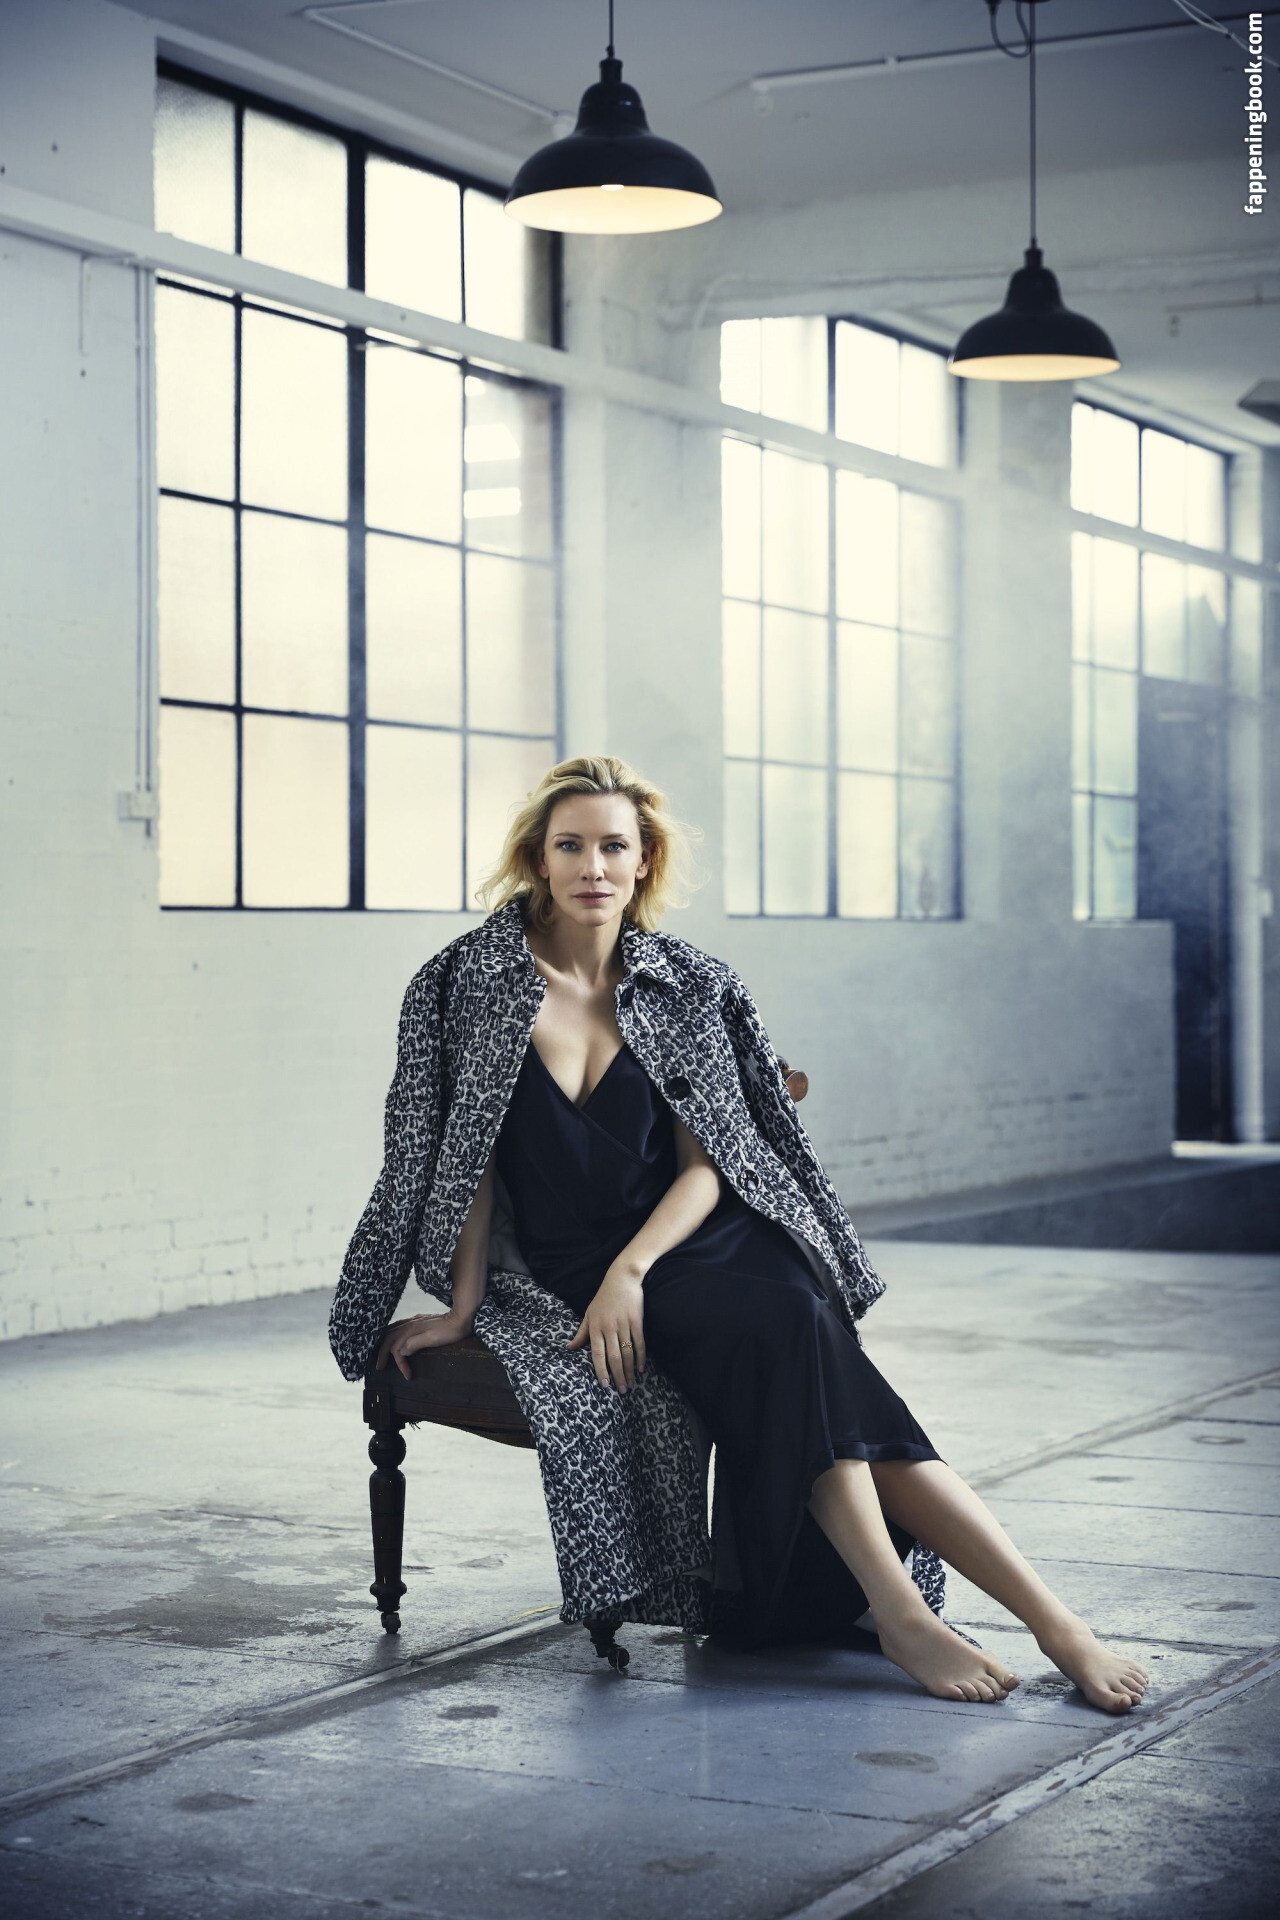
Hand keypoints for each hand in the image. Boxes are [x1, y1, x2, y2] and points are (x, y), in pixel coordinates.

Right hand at [375, 1310, 472, 1379]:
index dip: (399, 1363)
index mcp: (412, 1328)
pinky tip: (394, 1340)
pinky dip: (392, 1336)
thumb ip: (414, 1343)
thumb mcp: (433, 1339)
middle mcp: (410, 1323)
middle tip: (379, 1367)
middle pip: (389, 1337)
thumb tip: (399, 1351)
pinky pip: (399, 1328)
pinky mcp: (419, 1321)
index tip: (407, 1375)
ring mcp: (414, 1321)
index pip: (397, 1348)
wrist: (463, 1317)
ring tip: (381, 1354)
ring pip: (392, 1331)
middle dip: (382, 1353)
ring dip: (385, 1344)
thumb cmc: (450, 1331)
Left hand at [566, 1261, 646, 1393]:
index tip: (605, 1385)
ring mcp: (624, 1324)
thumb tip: (569, 1348)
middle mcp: (609, 1328)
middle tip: (621, 1390)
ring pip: (627, 1352)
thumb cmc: (603, 1297)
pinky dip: (641, 1357)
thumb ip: (581, 1333)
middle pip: (614, 1357)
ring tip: (631, 1383)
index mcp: (595, 1327)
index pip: (597, 1354)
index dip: (601, 1371)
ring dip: (630, 1370)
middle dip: (618, 1376)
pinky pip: (640, 1342)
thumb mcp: (589, 1313)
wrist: (622, 1278)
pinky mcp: (637, 1321)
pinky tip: (641, 1368)